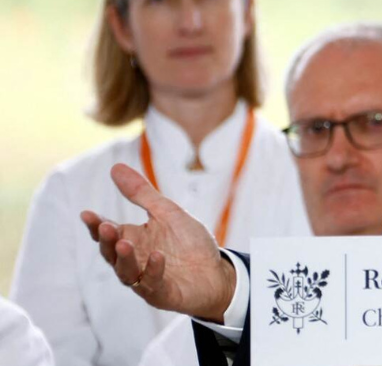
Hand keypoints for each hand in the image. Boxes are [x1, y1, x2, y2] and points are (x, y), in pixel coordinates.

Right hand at [80, 163, 236, 321]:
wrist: (216, 273)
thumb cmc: (189, 243)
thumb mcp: (167, 212)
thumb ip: (141, 194)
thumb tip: (115, 167)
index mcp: (132, 239)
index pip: (107, 232)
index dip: (95, 225)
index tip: (86, 213)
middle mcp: (134, 260)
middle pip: (111, 253)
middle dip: (106, 240)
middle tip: (105, 226)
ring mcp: (145, 279)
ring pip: (126, 272)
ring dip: (124, 258)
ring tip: (124, 243)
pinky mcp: (162, 293)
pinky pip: (153, 283)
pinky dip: (154, 270)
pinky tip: (158, 256)